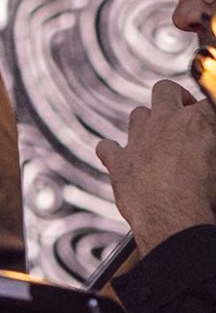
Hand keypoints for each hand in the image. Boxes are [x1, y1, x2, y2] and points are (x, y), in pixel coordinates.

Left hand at [98, 78, 215, 258]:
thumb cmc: (207, 197)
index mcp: (198, 122)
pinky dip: (112, 150)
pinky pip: (106, 146)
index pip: (207, 101)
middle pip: (165, 90)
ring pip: (138, 114)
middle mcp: (165, 123)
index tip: (210, 122)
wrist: (176, 221)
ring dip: (147, 123)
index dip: (209, 112)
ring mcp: (138, 140)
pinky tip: (120, 157)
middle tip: (184, 114)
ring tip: (158, 139)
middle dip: (174, 98)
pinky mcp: (118, 161)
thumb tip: (204, 147)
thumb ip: (208, 144)